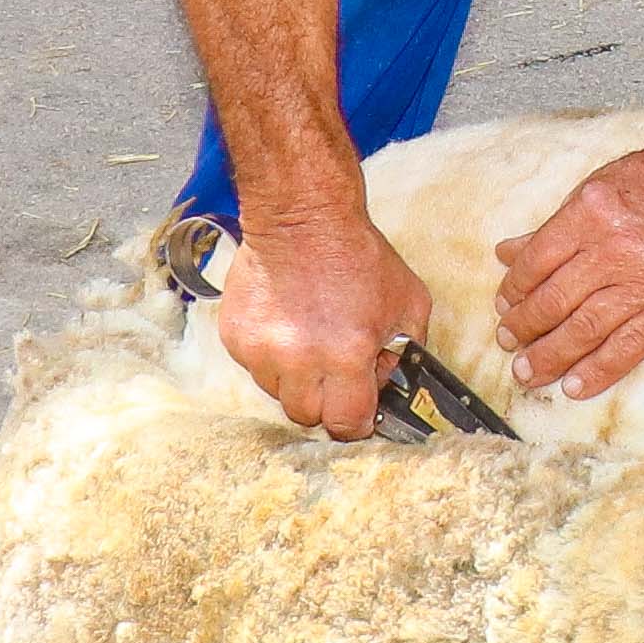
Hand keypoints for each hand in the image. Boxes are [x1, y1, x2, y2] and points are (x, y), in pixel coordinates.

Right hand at [205, 210, 429, 438]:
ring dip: (295, 378)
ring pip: (276, 393)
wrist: (301, 218)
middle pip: (306, 416)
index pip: (346, 424)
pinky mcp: (235, 337)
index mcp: (345, 357)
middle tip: (335, 372)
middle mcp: (297, 360)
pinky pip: (254, 367)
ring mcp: (260, 351)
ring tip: (309, 339)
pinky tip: (286, 324)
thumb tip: (387, 386)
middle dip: (325, 401)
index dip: (356, 424)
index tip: (358, 414)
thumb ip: (404, 353)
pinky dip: (270, 356)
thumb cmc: (358, 256)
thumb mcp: (408, 303)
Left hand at [494, 125, 643, 399]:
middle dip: (525, 328)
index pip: (537, 262)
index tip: (504, 306)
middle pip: (555, 300)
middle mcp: (617, 249)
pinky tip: (573, 385)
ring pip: (585, 329)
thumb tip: (507, 255)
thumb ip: (552, 228)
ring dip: (550, 356)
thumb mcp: (595, 188)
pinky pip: (629, 346)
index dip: (514, 290)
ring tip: (528, 372)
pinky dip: (598, 370)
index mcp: (592, 213)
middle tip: (508, 343)